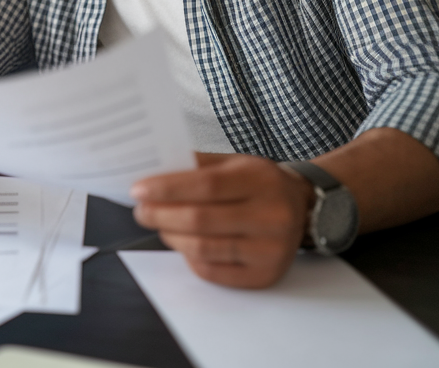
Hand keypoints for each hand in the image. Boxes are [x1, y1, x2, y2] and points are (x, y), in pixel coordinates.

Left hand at [130, 154, 313, 288]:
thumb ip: (196, 164)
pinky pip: (213, 271)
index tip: (138, 190)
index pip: (205, 185)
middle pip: (200, 220)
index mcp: (261, 180)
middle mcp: (271, 216)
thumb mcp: (234, 162)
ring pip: (203, 249)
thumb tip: (150, 168)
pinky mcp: (265, 275)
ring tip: (160, 226)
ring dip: (171, 237)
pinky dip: (189, 258)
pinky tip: (183, 244)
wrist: (301, 207)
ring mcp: (270, 249)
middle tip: (140, 211)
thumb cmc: (257, 182)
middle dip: (160, 215)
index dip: (166, 189)